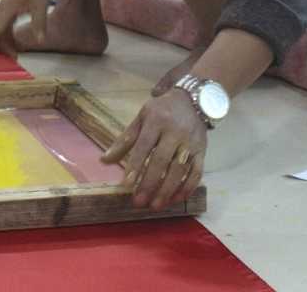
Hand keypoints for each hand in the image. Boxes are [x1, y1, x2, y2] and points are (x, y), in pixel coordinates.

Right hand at [0, 0, 50, 64]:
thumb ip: (39, 23)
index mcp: (7, 9)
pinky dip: (7, 38)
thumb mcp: (41, 4)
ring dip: (1, 45)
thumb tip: (40, 41)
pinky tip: (17, 46)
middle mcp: (1, 11)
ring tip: (14, 57)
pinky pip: (3, 27)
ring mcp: (3, 11)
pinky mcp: (7, 11)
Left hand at [101, 89, 206, 209]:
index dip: (136, 164)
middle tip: (139, 202)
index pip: (144, 145)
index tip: (127, 184)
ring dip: (167, 189)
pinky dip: (187, 187)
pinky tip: (176, 199)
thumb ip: (124, 140)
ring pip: (180, 169)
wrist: (193, 100)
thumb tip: (104, 160)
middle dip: (150, 182)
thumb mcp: (141, 118)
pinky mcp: (202, 151)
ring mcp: (190, 142)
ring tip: (155, 205)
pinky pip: (197, 172)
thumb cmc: (161, 111)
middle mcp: (175, 131)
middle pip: (162, 160)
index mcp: (156, 120)